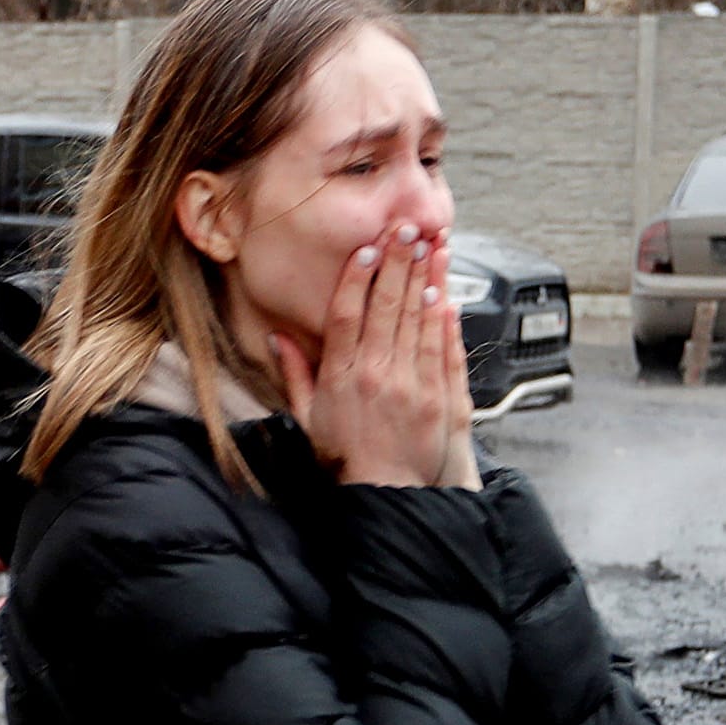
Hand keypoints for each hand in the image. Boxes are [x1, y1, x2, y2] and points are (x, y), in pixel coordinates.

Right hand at [274, 223, 478, 490]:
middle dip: (398, 262)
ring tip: (431, 246)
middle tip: (405, 229)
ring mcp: (412, 386)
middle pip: (387, 306)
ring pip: (419, 320)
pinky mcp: (440, 398)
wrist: (388, 496)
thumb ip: (294, 375)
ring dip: (426, 279)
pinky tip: (446, 294)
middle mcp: (376, 376)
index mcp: (341, 378)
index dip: (358, 276)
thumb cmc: (346, 459)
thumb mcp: (307, 419)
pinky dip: (446, 320)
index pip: (348, 314)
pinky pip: (443, 350)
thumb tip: (279, 338)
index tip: (366, 247)